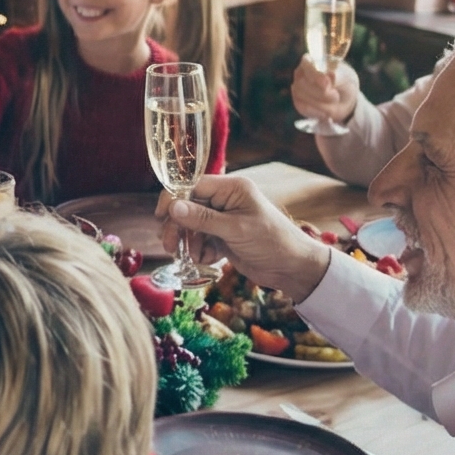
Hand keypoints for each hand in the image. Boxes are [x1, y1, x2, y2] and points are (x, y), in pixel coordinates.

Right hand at [163, 175, 331, 298]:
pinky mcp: (224, 236)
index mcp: (232, 188)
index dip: (174, 199)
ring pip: (192, 225)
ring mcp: (225, 219)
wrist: (293, 268)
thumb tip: (173, 207)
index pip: (193, 186)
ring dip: (188, 241)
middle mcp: (226, 200)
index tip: (161, 217)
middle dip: (178, 226)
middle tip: (170, 245)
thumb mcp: (236, 229)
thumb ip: (203, 219)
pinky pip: (202, 240)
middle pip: (189, 207)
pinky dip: (200, 250)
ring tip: (190, 256)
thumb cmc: (271, 242)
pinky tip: (207, 259)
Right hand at [291, 57, 361, 126]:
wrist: (345, 99)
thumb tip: (331, 75)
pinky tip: (326, 112)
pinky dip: (317, 112)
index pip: (307, 66)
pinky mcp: (298, 102)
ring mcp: (297, 88)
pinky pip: (304, 109)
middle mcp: (300, 73)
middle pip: (303, 84)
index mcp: (311, 61)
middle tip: (336, 96)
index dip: (316, 75)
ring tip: (333, 102)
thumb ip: (338, 76)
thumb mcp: (346, 78)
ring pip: (303, 98)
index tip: (327, 84)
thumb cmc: (344, 82)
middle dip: (322, 94)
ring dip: (322, 104)